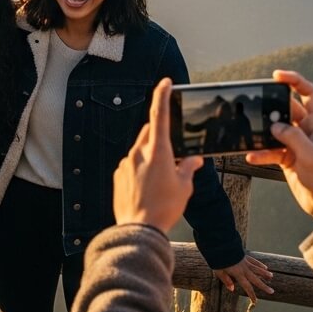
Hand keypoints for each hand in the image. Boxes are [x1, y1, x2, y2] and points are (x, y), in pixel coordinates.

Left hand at [113, 79, 206, 232]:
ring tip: (160, 178)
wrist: (139, 229)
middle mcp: (139, 152)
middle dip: (160, 136)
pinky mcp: (118, 174)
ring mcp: (126, 163)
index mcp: (158, 151)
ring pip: (140, 149)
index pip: (159, 115)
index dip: (162, 95)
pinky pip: (131, 164)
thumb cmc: (164, 207)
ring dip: (151, 155)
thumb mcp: (184, 187)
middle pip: (149, 132)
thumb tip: (194, 160)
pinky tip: (147, 186)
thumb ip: (188, 168)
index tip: (165, 82)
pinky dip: (140, 168)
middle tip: (172, 153)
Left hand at [212, 255, 273, 300]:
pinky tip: (265, 267)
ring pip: (257, 269)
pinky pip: (254, 261)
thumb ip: (226, 280)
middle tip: (272, 291)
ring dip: (264, 273)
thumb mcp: (219, 271)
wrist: (221, 245)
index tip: (255, 301)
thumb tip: (232, 289)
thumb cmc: (218, 259)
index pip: (247, 286)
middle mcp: (244, 269)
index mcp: (238, 274)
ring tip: (271, 277)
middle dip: (263, 286)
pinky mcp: (245, 256)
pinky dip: (260, 264)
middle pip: (256, 279)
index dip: (251, 294)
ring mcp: (245, 262)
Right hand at [245, 70, 312, 224]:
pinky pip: (271, 150)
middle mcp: (308, 130)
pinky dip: (261, 152)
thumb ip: (293, 137)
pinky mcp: (288, 157)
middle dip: (273, 109)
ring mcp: (297, 144)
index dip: (295, 81)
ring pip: (276, 130)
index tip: (277, 76)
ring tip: (252, 133)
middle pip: (287, 110)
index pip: (309, 93)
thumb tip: (275, 126)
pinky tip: (252, 156)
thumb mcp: (311, 156)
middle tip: (258, 109)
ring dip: (264, 132)